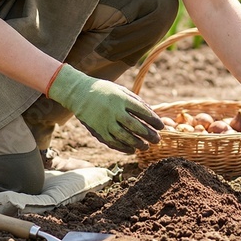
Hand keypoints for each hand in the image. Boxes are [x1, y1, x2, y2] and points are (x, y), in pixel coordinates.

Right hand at [47, 64, 162, 152]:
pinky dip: (123, 148)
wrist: (79, 93)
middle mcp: (113, 111)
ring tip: (146, 147)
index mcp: (121, 99)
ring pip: (124, 137)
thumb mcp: (121, 90)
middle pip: (135, 126)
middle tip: (157, 140)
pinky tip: (132, 150)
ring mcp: (105, 121)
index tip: (161, 126)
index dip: (153, 120)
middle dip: (148, 134)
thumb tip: (152, 113)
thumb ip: (136, 101)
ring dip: (137, 143)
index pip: (142, 111)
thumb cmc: (105, 91)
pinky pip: (113, 142)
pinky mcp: (98, 130)